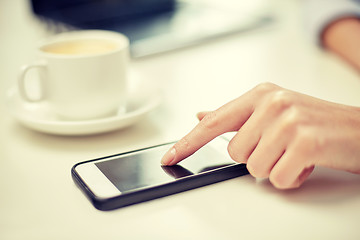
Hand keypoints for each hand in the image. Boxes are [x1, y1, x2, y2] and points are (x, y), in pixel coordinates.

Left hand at [161, 83, 359, 188]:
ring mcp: (288, 121)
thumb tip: (201, 114)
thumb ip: (235, 116)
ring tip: (294, 154)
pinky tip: (306, 163)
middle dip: (257, 157)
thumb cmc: (315, 122)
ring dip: (275, 168)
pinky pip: (277, 179)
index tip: (169, 157)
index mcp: (260, 94)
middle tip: (282, 147)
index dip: (187, 143)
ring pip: (254, 168)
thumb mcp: (273, 111)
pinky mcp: (304, 142)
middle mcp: (272, 102)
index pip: (213, 122)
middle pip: (235, 152)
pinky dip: (292, 178)